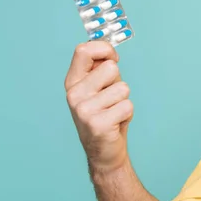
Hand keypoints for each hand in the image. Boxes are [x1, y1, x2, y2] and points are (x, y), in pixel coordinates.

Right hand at [64, 41, 132, 174]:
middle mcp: (74, 94)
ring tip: (113, 112)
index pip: (83, 50)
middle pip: (110, 67)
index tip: (114, 58)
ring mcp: (84, 109)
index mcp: (73, 82)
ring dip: (124, 100)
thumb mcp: (99, 88)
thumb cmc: (105, 114)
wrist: (103, 151)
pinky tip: (116, 123)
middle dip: (119, 81)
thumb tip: (110, 51)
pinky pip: (127, 105)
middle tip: (111, 98)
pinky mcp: (98, 123)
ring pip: (123, 88)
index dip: (104, 49)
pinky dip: (127, 114)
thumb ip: (101, 69)